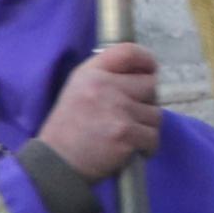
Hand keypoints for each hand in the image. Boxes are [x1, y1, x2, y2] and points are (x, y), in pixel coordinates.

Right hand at [38, 42, 162, 184]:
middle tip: (131, 114)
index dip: (146, 59)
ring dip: (146, 127)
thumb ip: (105, 78)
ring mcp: (118, 110)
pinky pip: (154, 137)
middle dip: (146, 101)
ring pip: (155, 114)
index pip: (128, 51)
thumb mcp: (78, 89)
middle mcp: (104, 86)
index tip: (150, 69)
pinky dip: (147, 147)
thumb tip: (142, 75)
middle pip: (150, 84)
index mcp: (90, 72)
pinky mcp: (127, 134)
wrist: (58, 161)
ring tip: (127, 134)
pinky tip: (130, 149)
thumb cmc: (69, 126)